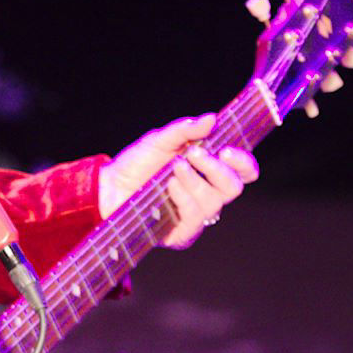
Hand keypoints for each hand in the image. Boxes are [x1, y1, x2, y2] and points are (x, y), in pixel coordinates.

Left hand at [98, 114, 258, 248]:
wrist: (109, 187)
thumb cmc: (137, 164)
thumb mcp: (160, 140)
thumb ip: (186, 130)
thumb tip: (211, 119)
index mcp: (210, 172)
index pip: (243, 172)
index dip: (243, 163)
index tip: (227, 151)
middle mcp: (208, 194)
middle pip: (233, 188)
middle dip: (218, 170)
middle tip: (196, 154)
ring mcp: (196, 216)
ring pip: (213, 202)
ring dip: (195, 181)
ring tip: (174, 167)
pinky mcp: (182, 233)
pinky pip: (194, 219)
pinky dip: (184, 199)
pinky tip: (170, 186)